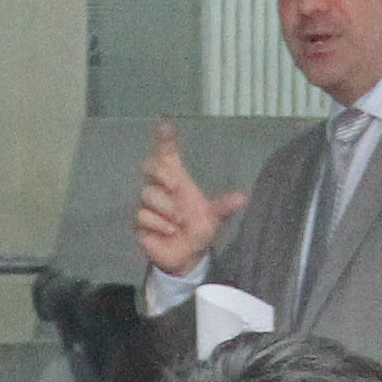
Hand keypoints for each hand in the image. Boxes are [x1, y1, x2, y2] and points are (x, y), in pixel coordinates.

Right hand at [134, 121, 238, 278]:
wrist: (185, 256)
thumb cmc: (197, 230)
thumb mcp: (214, 218)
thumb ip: (223, 207)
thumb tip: (242, 198)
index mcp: (176, 179)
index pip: (167, 154)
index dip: (164, 140)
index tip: (165, 126)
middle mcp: (159, 187)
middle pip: (150, 166)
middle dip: (161, 173)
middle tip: (176, 185)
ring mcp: (147, 203)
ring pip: (148, 194)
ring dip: (167, 208)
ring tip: (179, 222)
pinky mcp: (139, 221)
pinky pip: (144, 215)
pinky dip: (159, 224)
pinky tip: (169, 231)